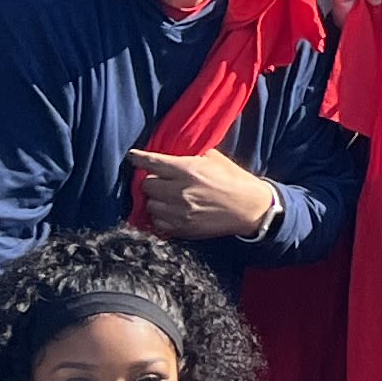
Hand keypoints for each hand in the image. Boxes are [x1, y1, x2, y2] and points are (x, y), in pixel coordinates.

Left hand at [130, 146, 280, 241]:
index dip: (138, 159)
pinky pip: (158, 223)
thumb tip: (171, 152)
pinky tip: (171, 212)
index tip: (132, 157)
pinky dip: (161, 217)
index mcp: (187, 170)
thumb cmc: (233, 180)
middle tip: (161, 181)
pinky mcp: (183, 228)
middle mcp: (180, 191)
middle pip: (147, 185)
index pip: (152, 162)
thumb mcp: (214, 159)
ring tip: (167, 198)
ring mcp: (180, 212)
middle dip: (152, 182)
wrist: (250, 208)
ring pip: (150, 205)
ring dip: (156, 200)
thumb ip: (190, 155)